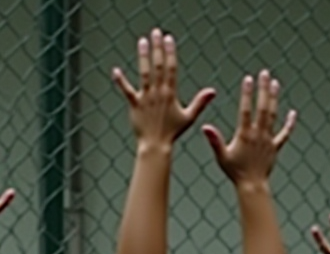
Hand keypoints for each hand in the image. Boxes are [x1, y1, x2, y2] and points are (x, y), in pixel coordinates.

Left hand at [112, 30, 214, 145]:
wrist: (156, 145)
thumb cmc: (172, 132)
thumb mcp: (189, 117)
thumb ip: (200, 102)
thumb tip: (213, 92)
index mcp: (170, 94)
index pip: (171, 68)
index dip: (170, 52)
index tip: (168, 39)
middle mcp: (158, 93)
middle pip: (158, 66)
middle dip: (157, 48)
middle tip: (155, 32)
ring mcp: (146, 98)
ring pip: (144, 73)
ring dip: (143, 57)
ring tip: (142, 42)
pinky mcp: (135, 105)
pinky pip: (127, 90)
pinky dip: (121, 81)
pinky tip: (116, 70)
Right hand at [203, 71, 295, 185]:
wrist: (252, 185)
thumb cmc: (235, 171)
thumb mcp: (222, 156)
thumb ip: (214, 140)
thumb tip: (204, 127)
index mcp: (245, 135)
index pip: (246, 110)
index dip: (247, 94)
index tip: (248, 79)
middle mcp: (258, 134)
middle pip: (262, 108)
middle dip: (263, 89)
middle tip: (265, 73)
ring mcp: (268, 140)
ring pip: (273, 116)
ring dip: (274, 99)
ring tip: (275, 83)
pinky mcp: (275, 147)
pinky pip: (284, 134)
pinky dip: (290, 124)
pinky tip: (293, 113)